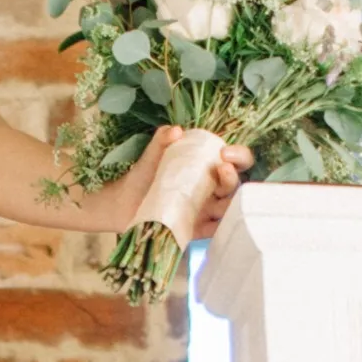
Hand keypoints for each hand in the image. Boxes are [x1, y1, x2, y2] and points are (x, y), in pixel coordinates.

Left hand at [96, 125, 252, 237]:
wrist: (122, 204)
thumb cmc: (144, 176)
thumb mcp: (152, 156)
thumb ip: (162, 141)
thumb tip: (175, 131)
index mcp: (209, 169)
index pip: (236, 161)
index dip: (239, 156)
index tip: (225, 153)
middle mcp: (213, 190)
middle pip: (234, 185)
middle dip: (232, 177)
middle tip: (222, 168)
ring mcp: (206, 211)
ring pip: (228, 209)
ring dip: (229, 203)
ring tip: (216, 197)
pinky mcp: (196, 230)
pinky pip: (214, 231)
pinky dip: (218, 228)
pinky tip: (213, 222)